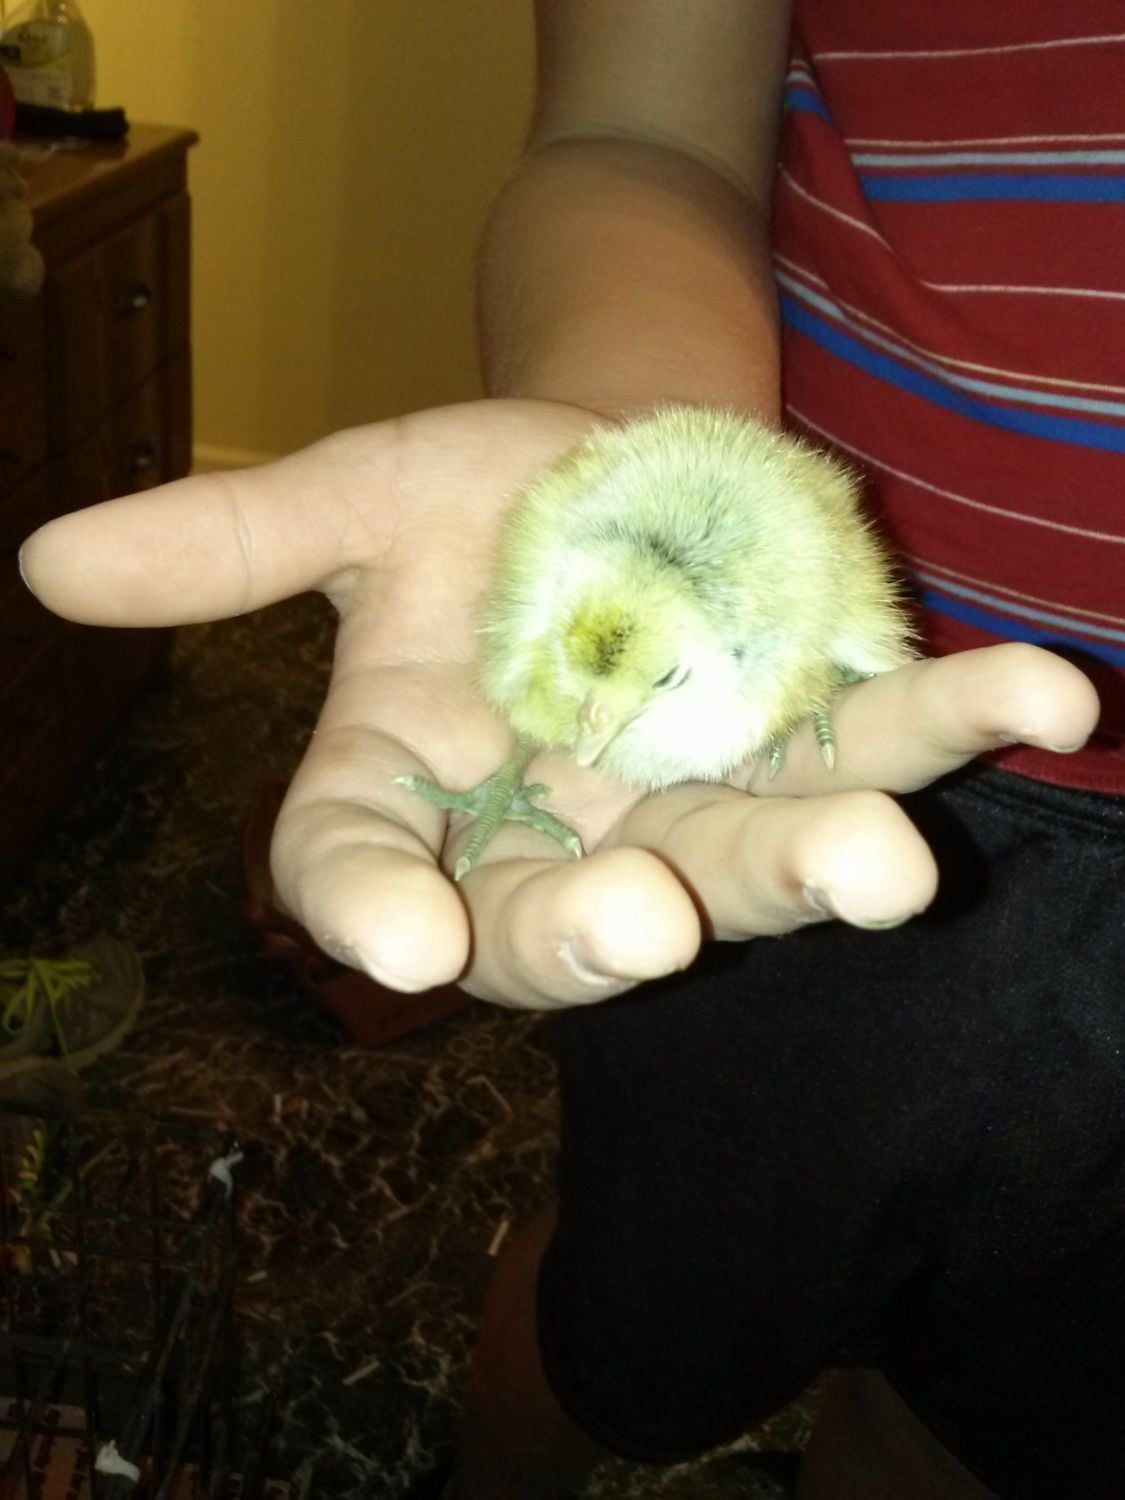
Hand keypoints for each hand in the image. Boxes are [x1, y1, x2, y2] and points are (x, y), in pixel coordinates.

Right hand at [20, 399, 1099, 1008]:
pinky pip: (894, 740)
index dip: (371, 912)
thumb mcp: (360, 501)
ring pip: (751, 860)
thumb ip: (234, 549)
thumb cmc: (474, 496)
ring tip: (885, 867)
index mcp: (420, 791)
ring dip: (821, 864)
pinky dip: (966, 722)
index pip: (360, 874)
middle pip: (569, 918)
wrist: (618, 457)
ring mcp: (699, 795)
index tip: (397, 942)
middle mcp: (555, 829)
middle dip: (614, 930)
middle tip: (650, 930)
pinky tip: (1045, 701)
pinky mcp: (819, 734)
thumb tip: (46, 562)